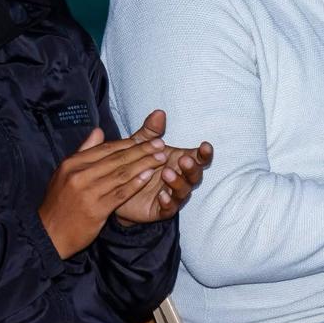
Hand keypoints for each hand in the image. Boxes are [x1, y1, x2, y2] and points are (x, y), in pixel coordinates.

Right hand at [38, 128, 168, 258]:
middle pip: (117, 159)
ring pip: (121, 174)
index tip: (147, 139)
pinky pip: (120, 193)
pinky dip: (136, 183)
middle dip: (142, 150)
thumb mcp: (65, 173)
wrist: (48, 234)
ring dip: (144, 164)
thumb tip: (98, 131)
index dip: (129, 143)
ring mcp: (87, 192)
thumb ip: (84, 151)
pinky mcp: (96, 210)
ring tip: (160, 157)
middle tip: (160, 144)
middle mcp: (79, 175)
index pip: (106, 148)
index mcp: (72, 164)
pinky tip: (148, 176)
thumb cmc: (60, 202)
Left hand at [115, 110, 213, 225]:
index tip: (205, 145)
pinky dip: (168, 202)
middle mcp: (180, 178)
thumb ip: (150, 131)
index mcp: (179, 161)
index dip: (205, 153)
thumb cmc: (135, 163)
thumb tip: (158, 112)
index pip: (198, 158)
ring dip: (178, 182)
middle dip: (192, 168)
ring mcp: (172, 194)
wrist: (117, 189)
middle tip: (184, 160)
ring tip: (167, 173)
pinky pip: (169, 208)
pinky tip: (162, 195)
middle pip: (195, 175)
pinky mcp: (161, 209)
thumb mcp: (141, 145)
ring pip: (184, 191)